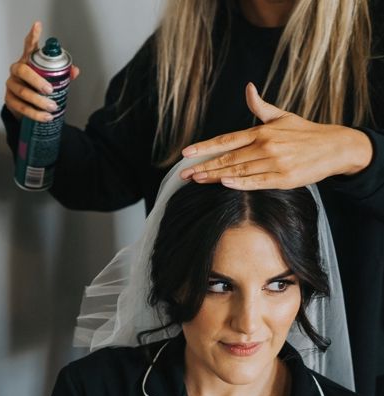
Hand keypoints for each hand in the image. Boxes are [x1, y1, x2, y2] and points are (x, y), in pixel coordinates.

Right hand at [4, 21, 80, 121]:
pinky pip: (21, 107)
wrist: (24, 106)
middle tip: (50, 90)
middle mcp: (16, 70)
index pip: (28, 46)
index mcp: (27, 61)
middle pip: (24, 71)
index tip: (38, 25)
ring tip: (52, 108)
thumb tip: (75, 71)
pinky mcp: (9, 100)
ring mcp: (11, 85)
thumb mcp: (50, 79)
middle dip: (37, 81)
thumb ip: (62, 73)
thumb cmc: (37, 87)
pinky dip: (34, 113)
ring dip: (38, 101)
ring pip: (23, 92)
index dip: (33, 36)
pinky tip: (44, 117)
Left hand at [179, 83, 372, 189]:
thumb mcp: (282, 116)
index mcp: (262, 131)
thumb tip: (248, 88)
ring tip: (197, 180)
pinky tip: (225, 184)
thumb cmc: (305, 133)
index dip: (205, 147)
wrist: (335, 147)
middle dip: (204, 165)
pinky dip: (241, 183)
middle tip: (184, 173)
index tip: (186, 152)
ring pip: (239, 171)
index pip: (227, 140)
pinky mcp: (284, 178)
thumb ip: (260, 107)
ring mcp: (275, 163)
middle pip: (228, 158)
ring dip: (216, 176)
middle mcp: (266, 146)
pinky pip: (257, 181)